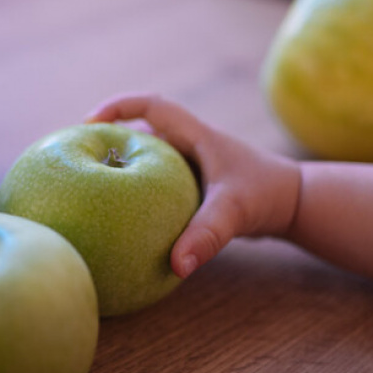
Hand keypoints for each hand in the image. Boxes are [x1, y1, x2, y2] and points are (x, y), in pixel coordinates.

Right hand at [85, 93, 301, 277]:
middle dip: (109, 137)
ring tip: (89, 182)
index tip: (87, 122)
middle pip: (141, 130)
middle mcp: (190, 144)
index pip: (152, 107)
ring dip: (122, 164)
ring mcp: (192, 164)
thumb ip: (206, 236)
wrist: (296, 205)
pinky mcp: (195, 185)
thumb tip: (176, 266)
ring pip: (148, 157)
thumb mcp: (233, 212)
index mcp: (196, 135)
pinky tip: (121, 216)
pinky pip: (157, 181)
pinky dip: (138, 189)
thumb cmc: (267, 197)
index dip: (118, 107)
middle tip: (76, 154)